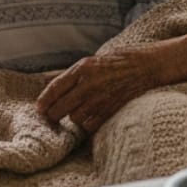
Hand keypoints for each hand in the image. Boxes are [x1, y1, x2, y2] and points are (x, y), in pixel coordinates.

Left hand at [37, 44, 163, 133]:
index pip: (55, 88)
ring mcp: (100, 99)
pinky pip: (90, 125)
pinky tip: (90, 117)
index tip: (39, 108)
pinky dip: (87, 124)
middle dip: (53, 114)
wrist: (146, 66)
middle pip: (60, 108)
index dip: (44, 100)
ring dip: (73, 118)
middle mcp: (88, 84)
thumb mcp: (92, 62)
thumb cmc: (119, 61)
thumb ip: (74, 75)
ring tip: (76, 113)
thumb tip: (54, 86)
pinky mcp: (110, 110)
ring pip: (74, 118)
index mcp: (82, 68)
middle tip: (52, 116)